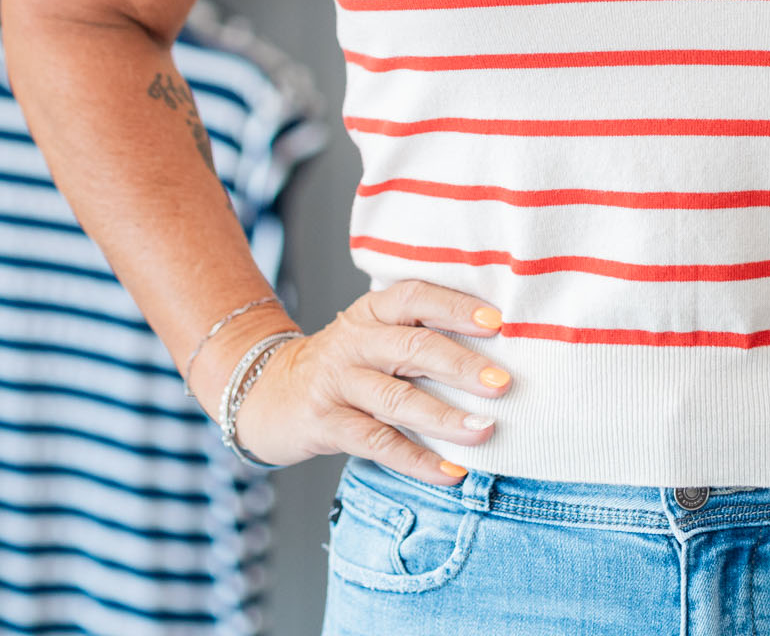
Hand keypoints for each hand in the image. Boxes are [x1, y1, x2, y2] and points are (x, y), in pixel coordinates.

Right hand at [219, 279, 510, 485]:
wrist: (267, 393)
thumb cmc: (343, 364)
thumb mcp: (372, 335)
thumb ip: (418, 335)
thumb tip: (495, 350)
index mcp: (371, 312)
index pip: (415, 297)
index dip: (456, 307)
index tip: (497, 322)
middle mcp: (354, 342)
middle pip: (412, 348)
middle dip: (461, 366)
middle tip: (502, 383)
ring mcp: (337, 383)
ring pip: (397, 399)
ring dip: (444, 417)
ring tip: (483, 431)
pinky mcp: (325, 424)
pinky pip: (377, 443)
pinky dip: (417, 460)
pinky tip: (451, 473)